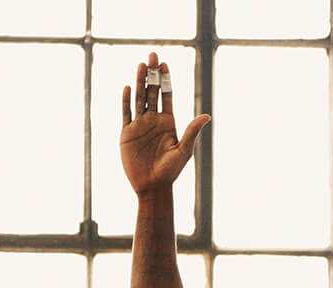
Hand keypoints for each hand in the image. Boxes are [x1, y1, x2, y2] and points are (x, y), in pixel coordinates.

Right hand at [119, 51, 209, 196]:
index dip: (165, 79)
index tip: (164, 64)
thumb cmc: (170, 171)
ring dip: (139, 82)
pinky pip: (126, 113)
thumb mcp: (184, 150)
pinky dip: (126, 101)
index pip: (166, 94)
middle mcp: (153, 120)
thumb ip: (192, 131)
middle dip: (151, 74)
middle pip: (151, 91)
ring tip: (140, 65)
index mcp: (168, 121)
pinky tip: (127, 87)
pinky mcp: (127, 134)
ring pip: (138, 98)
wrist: (152, 186)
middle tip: (152, 56)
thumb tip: (207, 115)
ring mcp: (139, 126)